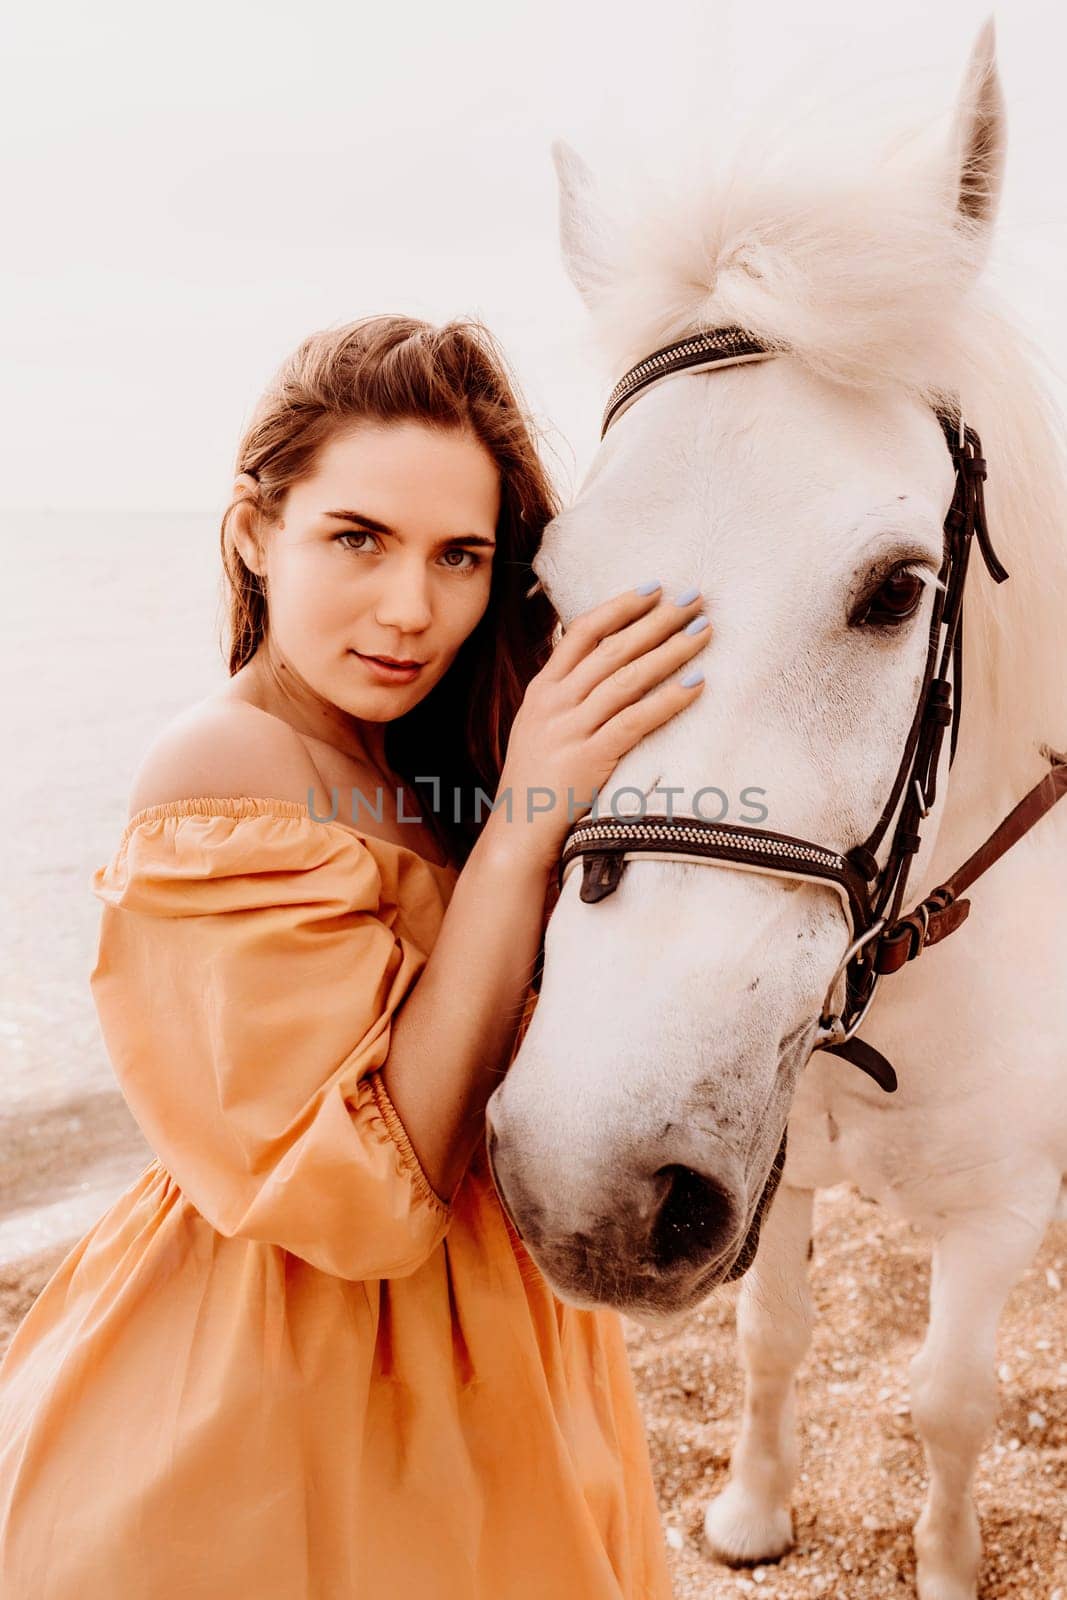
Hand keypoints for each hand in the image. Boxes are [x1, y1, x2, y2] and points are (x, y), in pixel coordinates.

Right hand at [484, 582, 709, 872]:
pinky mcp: (588, 760)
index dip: (620, 607)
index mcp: (542, 690)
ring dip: (669, 651)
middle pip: (612, 649)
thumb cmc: (536, 783)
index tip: (655, 589)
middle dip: (657, 620)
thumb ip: (566, 696)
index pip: (583, 632)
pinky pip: (635, 721)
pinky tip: (696, 685)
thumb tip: (601, 666)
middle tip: (695, 599)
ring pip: (627, 678)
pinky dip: (668, 700)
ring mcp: (569, 730)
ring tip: (703, 632)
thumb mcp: (540, 728)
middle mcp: (554, 703)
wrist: (515, 834)